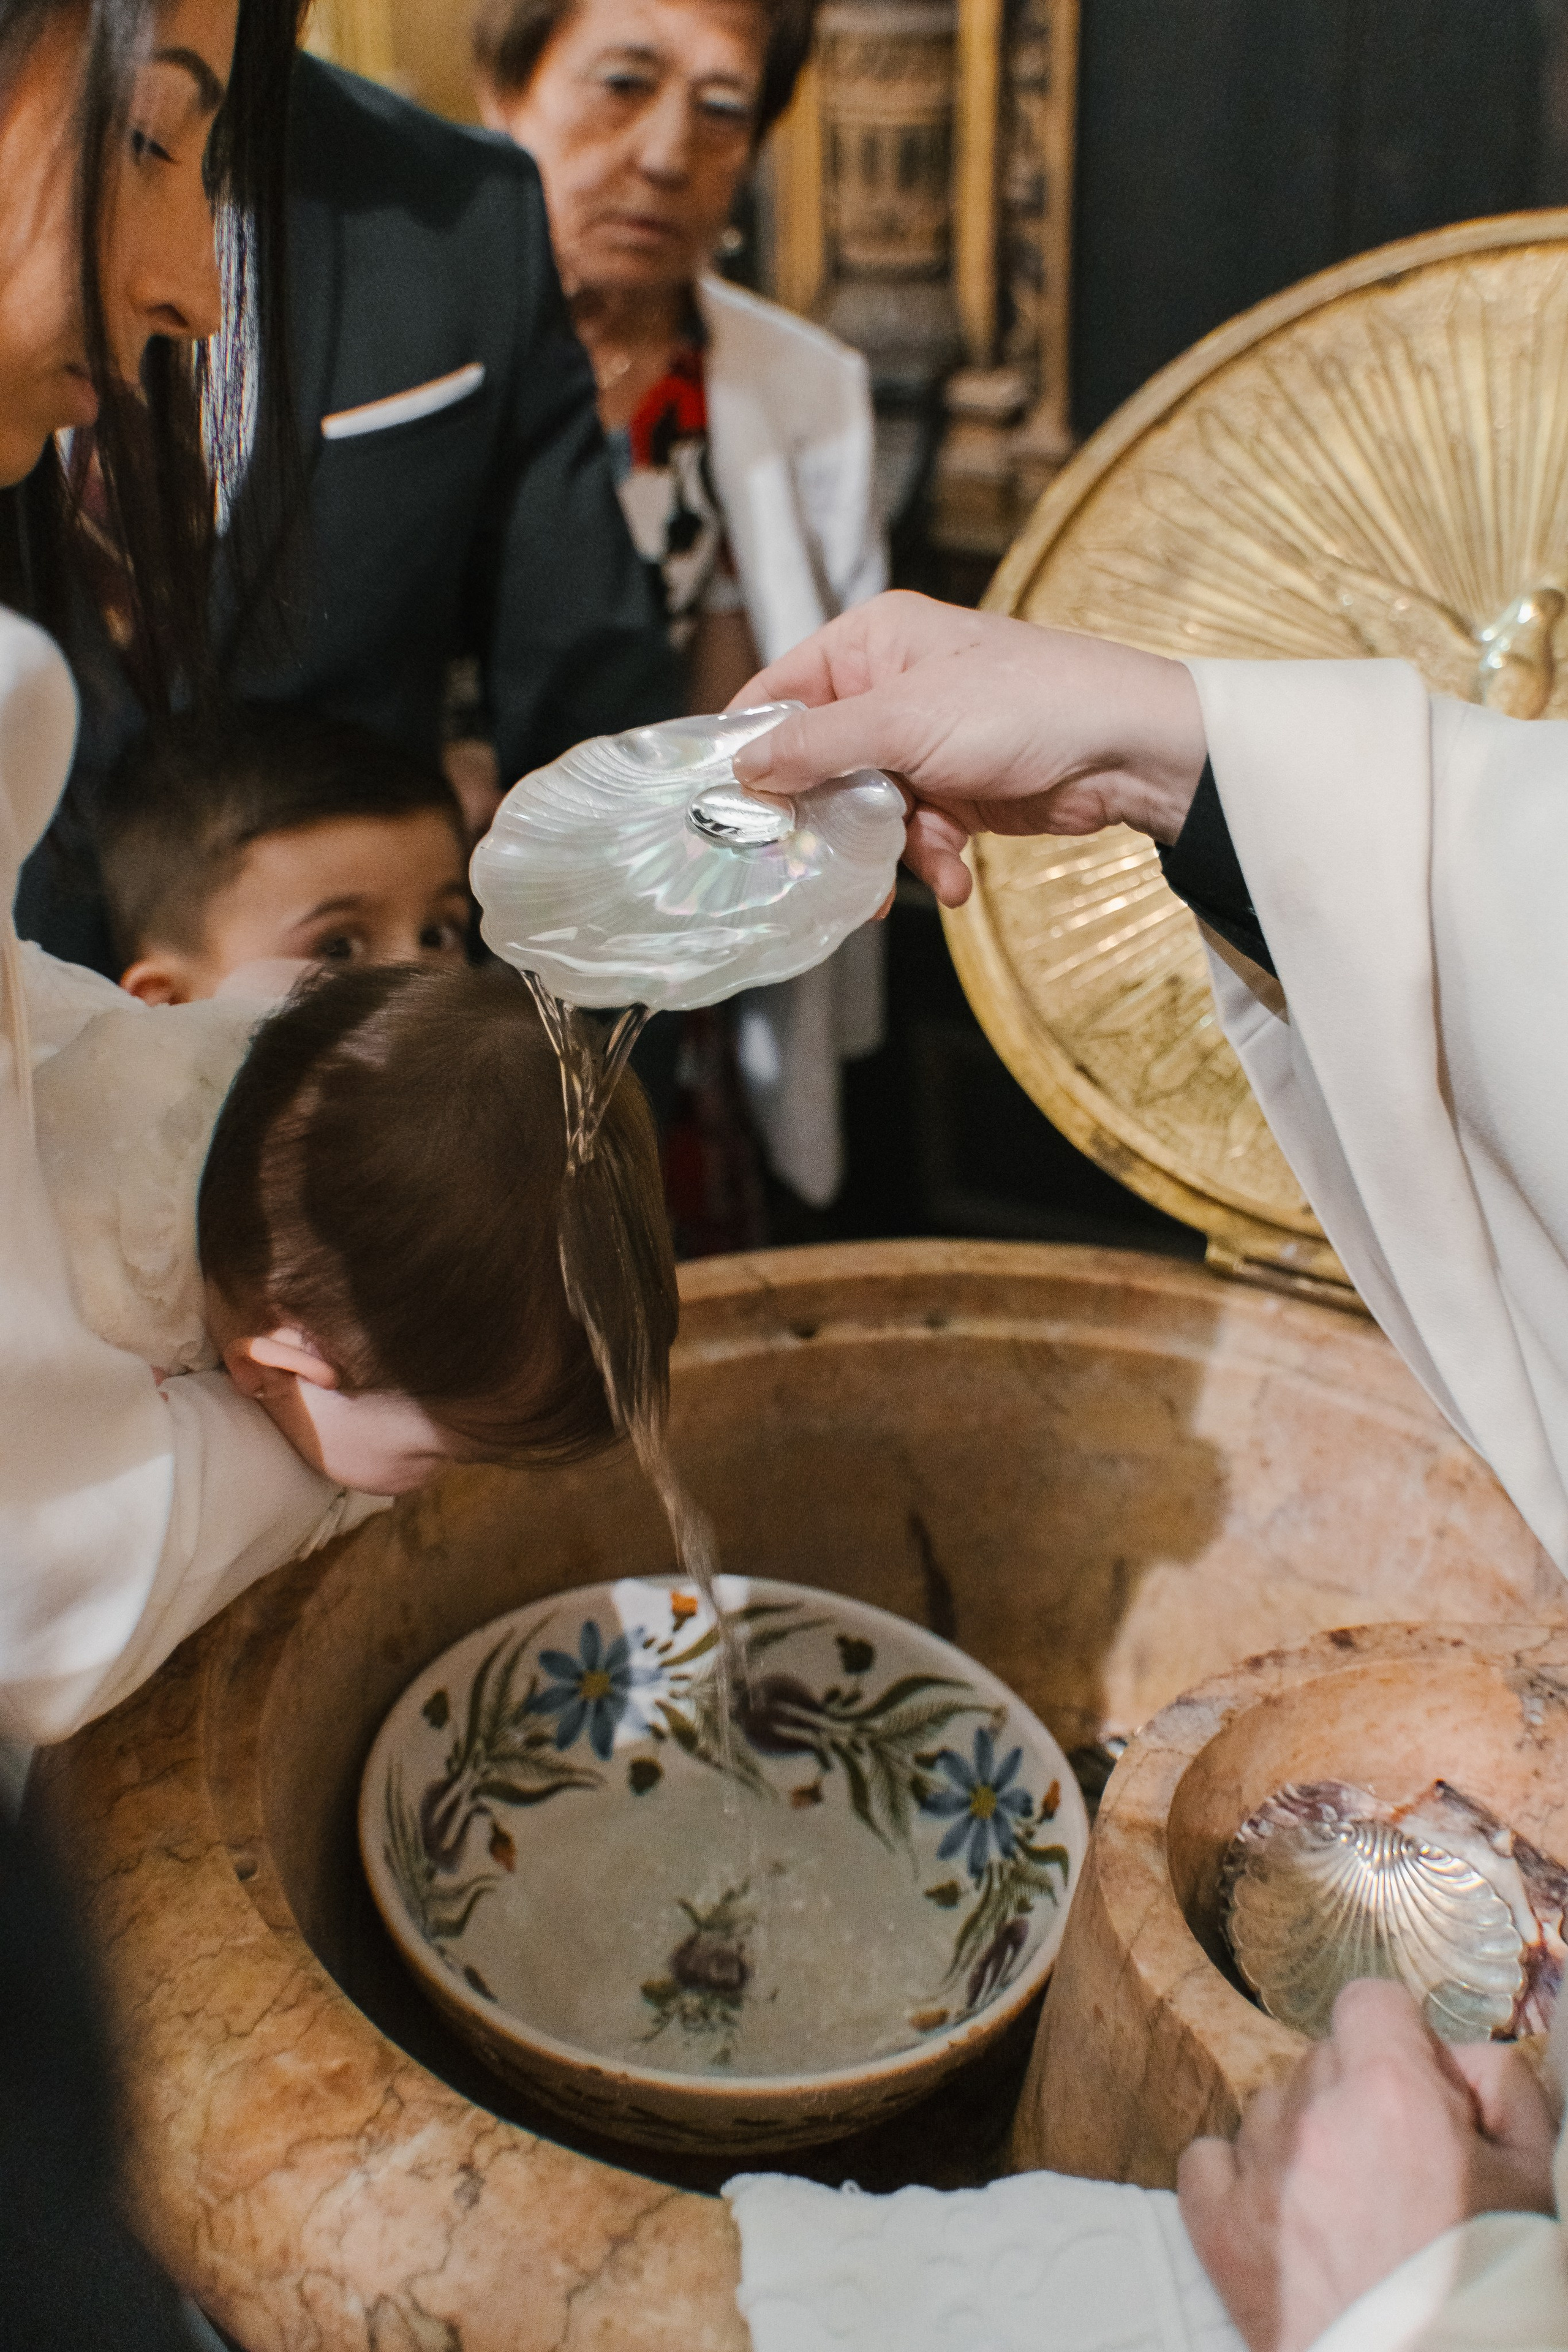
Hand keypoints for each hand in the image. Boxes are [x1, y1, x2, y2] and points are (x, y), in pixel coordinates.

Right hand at [727, 591, 1207, 905]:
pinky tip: (957, 877)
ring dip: (888, 852)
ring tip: (914, 872)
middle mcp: (888, 690)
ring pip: (864, 812)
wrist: (1126, 749)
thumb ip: (818, 746)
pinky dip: (933, 861)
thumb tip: (744, 769)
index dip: (750, 751)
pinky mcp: (954, 791)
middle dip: (825, 820)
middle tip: (814, 865)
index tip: (724, 805)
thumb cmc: (1025, 703)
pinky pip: (914, 836)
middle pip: (817, 766)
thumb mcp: (904, 721)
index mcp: (869, 645)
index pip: (778, 694)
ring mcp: (922, 744)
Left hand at [1177, 1980, 1558, 2351]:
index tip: (1415, 2083)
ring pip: (1268, 2107)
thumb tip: (1456, 2055)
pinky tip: (1275, 2207)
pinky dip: (1235, 2175)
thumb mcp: (1533, 2173)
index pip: (1371, 2003)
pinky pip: (1206, 2160)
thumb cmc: (1492, 2283)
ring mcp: (1260, 2171)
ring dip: (1302, 2137)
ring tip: (1345, 2201)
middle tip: (1394, 2161)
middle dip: (1355, 2093)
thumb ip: (1500, 2086)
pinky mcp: (1220, 2227)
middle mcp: (1315, 2116)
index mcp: (1392, 2091)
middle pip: (1321, 2058)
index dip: (1397, 2039)